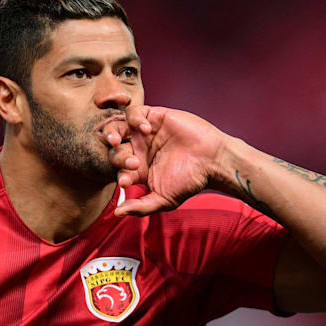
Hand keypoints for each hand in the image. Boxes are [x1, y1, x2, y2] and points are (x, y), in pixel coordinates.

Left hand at [104, 105, 225, 216]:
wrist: (212, 161)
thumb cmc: (190, 181)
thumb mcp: (164, 199)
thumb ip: (141, 207)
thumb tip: (118, 213)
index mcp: (136, 169)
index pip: (116, 169)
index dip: (118, 174)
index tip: (127, 182)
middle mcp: (137, 149)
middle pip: (113, 149)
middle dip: (117, 156)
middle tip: (133, 163)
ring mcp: (144, 132)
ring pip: (117, 127)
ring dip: (112, 132)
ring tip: (118, 140)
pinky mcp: (154, 116)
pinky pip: (134, 112)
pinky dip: (134, 119)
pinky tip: (146, 129)